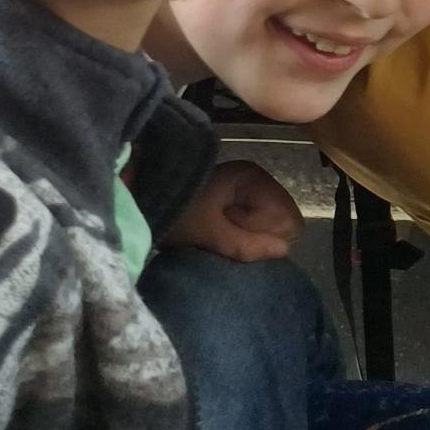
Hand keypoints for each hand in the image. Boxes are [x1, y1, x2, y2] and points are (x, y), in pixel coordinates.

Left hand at [163, 159, 301, 263]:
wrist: (142, 197)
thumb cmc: (176, 212)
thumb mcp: (207, 233)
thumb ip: (245, 244)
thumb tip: (284, 251)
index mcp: (254, 178)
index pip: (288, 219)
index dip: (267, 237)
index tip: (236, 237)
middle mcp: (258, 179)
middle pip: (282, 221)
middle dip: (257, 236)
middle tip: (223, 235)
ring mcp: (249, 188)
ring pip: (270, 224)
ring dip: (248, 236)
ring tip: (219, 233)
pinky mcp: (239, 197)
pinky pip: (257, 222)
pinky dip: (242, 232)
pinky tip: (220, 232)